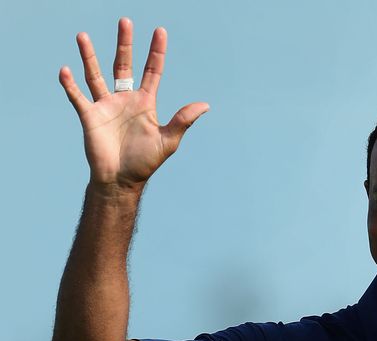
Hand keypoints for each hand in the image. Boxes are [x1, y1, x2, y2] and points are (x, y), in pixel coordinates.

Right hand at [59, 18, 208, 189]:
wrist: (121, 180)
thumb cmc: (145, 162)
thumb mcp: (168, 140)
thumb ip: (183, 120)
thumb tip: (205, 105)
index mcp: (145, 103)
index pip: (152, 71)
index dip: (156, 52)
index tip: (160, 31)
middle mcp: (124, 99)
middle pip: (124, 65)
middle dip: (124, 44)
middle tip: (125, 21)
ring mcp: (105, 106)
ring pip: (96, 75)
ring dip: (89, 56)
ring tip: (82, 36)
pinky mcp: (89, 116)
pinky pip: (77, 97)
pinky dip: (70, 85)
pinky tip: (66, 70)